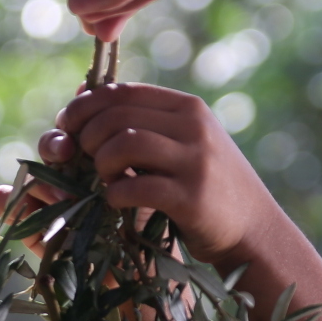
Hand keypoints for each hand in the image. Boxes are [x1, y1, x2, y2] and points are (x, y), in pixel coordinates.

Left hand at [0, 83, 278, 264]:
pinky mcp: (191, 197)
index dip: (85, 107)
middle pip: (117, 117)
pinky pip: (135, 187)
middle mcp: (194, 127)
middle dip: (87, 138)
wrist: (253, 229)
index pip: (122, 92)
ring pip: (123, 145)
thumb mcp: (184, 142)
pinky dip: (114, 194)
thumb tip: (83, 91)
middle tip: (82, 160)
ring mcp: (195, 161)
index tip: (68, 127)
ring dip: (100, 164)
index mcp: (188, 107)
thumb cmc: (208, 186)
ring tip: (103, 180)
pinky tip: (116, 202)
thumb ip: (142, 119)